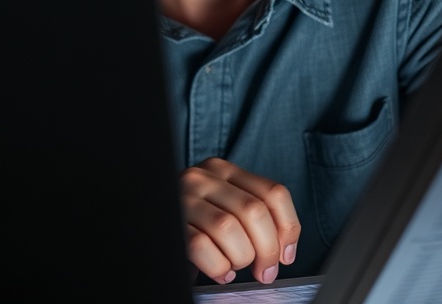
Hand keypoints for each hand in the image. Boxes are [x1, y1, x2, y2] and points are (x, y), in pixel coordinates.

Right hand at [180, 157, 299, 284]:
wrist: (153, 222)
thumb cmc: (195, 222)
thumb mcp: (224, 205)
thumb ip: (252, 215)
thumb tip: (284, 251)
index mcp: (223, 170)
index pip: (273, 192)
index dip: (288, 228)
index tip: (287, 255)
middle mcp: (203, 178)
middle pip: (255, 211)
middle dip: (267, 250)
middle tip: (265, 272)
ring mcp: (184, 198)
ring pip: (229, 229)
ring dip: (241, 258)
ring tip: (235, 267)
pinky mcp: (171, 222)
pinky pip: (201, 246)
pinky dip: (218, 266)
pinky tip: (220, 271)